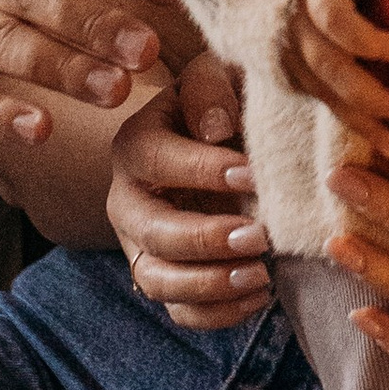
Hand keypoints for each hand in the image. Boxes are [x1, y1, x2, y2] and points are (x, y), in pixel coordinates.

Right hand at [108, 65, 276, 330]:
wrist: (215, 138)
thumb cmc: (219, 102)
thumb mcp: (214, 76)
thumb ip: (211, 89)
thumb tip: (217, 129)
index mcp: (136, 144)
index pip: (157, 161)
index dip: (202, 171)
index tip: (253, 176)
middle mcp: (127, 200)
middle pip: (152, 231)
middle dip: (205, 239)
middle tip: (259, 236)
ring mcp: (139, 245)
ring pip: (158, 280)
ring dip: (210, 285)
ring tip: (261, 275)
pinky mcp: (163, 277)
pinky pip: (179, 312)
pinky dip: (217, 313)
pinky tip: (260, 296)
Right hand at [280, 0, 388, 160]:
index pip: (334, 20)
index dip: (365, 38)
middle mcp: (288, 24)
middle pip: (329, 69)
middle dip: (368, 97)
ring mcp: (277, 51)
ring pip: (320, 94)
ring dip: (358, 122)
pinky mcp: (273, 68)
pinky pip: (310, 96)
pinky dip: (340, 116)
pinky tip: (371, 133)